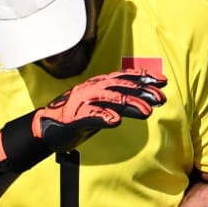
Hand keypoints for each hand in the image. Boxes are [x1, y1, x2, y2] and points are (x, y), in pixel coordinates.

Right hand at [32, 71, 167, 152]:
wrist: (45, 128)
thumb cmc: (75, 117)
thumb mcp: (101, 106)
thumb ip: (119, 102)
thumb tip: (145, 102)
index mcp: (98, 85)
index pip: (124, 77)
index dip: (143, 78)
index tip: (162, 81)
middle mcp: (91, 89)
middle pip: (121, 87)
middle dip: (142, 91)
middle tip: (161, 98)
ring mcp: (82, 102)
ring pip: (109, 99)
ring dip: (129, 104)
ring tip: (146, 112)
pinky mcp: (73, 118)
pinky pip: (90, 116)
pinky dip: (103, 117)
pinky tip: (115, 121)